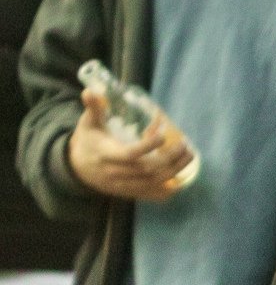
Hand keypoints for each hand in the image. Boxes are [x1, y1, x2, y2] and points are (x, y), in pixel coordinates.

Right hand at [67, 89, 197, 200]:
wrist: (77, 168)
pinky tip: (182, 176)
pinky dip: (168, 189)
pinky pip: (151, 195)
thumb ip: (93, 108)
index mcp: (106, 154)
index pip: (130, 154)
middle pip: (147, 169)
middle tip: (185, 144)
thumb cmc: (88, 141)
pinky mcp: (129, 192)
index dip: (149, 146)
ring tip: (189, 155)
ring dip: (175, 170)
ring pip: (153, 182)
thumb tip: (91, 90)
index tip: (164, 134)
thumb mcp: (88, 124)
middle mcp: (115, 172)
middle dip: (169, 157)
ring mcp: (123, 185)